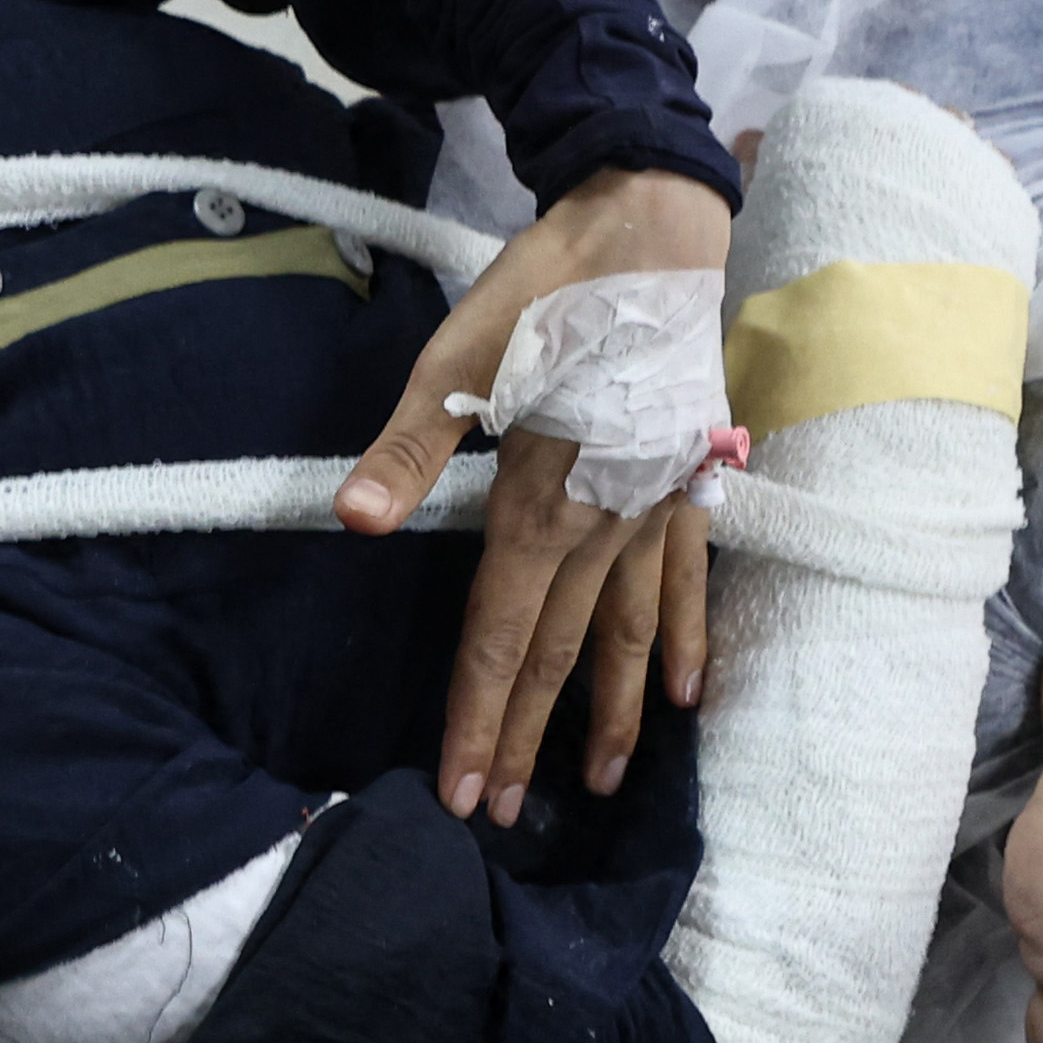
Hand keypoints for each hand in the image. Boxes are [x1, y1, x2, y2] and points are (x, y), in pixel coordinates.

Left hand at [341, 166, 731, 824]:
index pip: (501, 635)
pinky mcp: (685, 481)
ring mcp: (654, 507)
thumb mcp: (463, 354)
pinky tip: (685, 695)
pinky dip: (687, 640)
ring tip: (598, 783)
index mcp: (542, 503)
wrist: (654, 227)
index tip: (465, 790)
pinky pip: (688, 580)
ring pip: (629, 634)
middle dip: (529, 737)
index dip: (481, 717)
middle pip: (559, 652)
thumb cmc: (551, 288)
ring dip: (609, 713)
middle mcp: (604, 524)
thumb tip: (354, 519)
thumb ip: (410, 446)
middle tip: (505, 815)